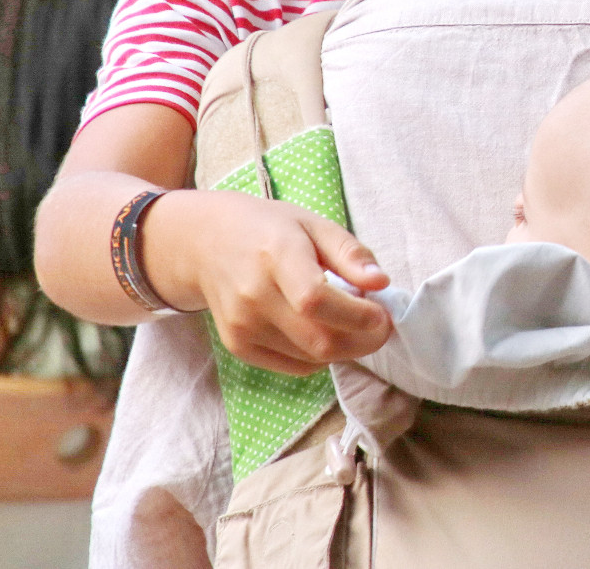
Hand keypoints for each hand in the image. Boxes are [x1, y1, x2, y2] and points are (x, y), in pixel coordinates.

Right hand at [143, 189, 392, 374]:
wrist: (205, 243)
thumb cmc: (268, 228)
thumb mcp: (313, 224)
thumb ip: (350, 253)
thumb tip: (381, 282)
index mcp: (276, 255)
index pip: (316, 300)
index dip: (357, 315)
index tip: (384, 314)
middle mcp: (254, 295)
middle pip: (318, 339)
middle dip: (362, 341)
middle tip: (380, 326)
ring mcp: (242, 325)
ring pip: (310, 358)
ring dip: (345, 349)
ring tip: (353, 325)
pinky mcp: (238, 346)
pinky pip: (293, 366)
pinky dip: (320, 357)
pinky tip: (325, 332)